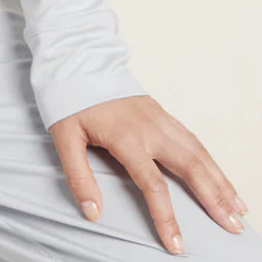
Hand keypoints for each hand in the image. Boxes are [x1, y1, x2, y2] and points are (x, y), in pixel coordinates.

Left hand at [49, 94, 248, 254]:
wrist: (77, 60)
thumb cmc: (70, 100)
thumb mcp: (64, 137)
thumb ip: (78, 176)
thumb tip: (93, 212)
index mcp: (126, 137)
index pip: (153, 184)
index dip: (166, 217)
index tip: (176, 244)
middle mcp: (150, 128)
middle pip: (190, 167)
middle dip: (214, 199)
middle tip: (232, 227)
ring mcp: (159, 119)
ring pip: (198, 152)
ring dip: (220, 181)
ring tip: (238, 208)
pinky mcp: (162, 113)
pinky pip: (193, 139)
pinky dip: (211, 161)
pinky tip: (220, 176)